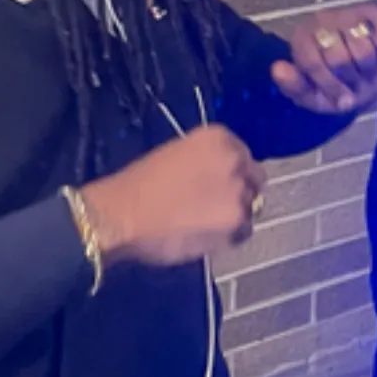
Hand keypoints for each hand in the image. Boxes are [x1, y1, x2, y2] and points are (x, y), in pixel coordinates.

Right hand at [83, 126, 265, 269]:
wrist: (121, 214)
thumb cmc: (140, 184)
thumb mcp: (178, 155)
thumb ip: (208, 162)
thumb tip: (220, 178)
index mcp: (220, 138)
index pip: (244, 156)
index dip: (234, 173)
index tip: (219, 184)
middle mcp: (235, 161)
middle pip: (254, 180)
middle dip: (241, 191)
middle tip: (217, 205)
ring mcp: (238, 192)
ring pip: (250, 207)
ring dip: (235, 215)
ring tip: (206, 224)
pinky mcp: (235, 222)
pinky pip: (243, 232)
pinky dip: (229, 237)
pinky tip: (206, 237)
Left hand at [272, 6, 376, 115]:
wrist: (370, 74)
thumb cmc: (337, 86)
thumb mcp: (313, 95)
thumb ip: (294, 86)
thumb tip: (277, 68)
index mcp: (302, 40)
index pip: (313, 63)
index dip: (330, 86)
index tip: (342, 101)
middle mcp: (323, 21)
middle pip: (339, 59)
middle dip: (351, 80)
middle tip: (356, 86)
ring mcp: (349, 15)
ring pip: (363, 51)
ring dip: (369, 71)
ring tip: (366, 75)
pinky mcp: (375, 15)